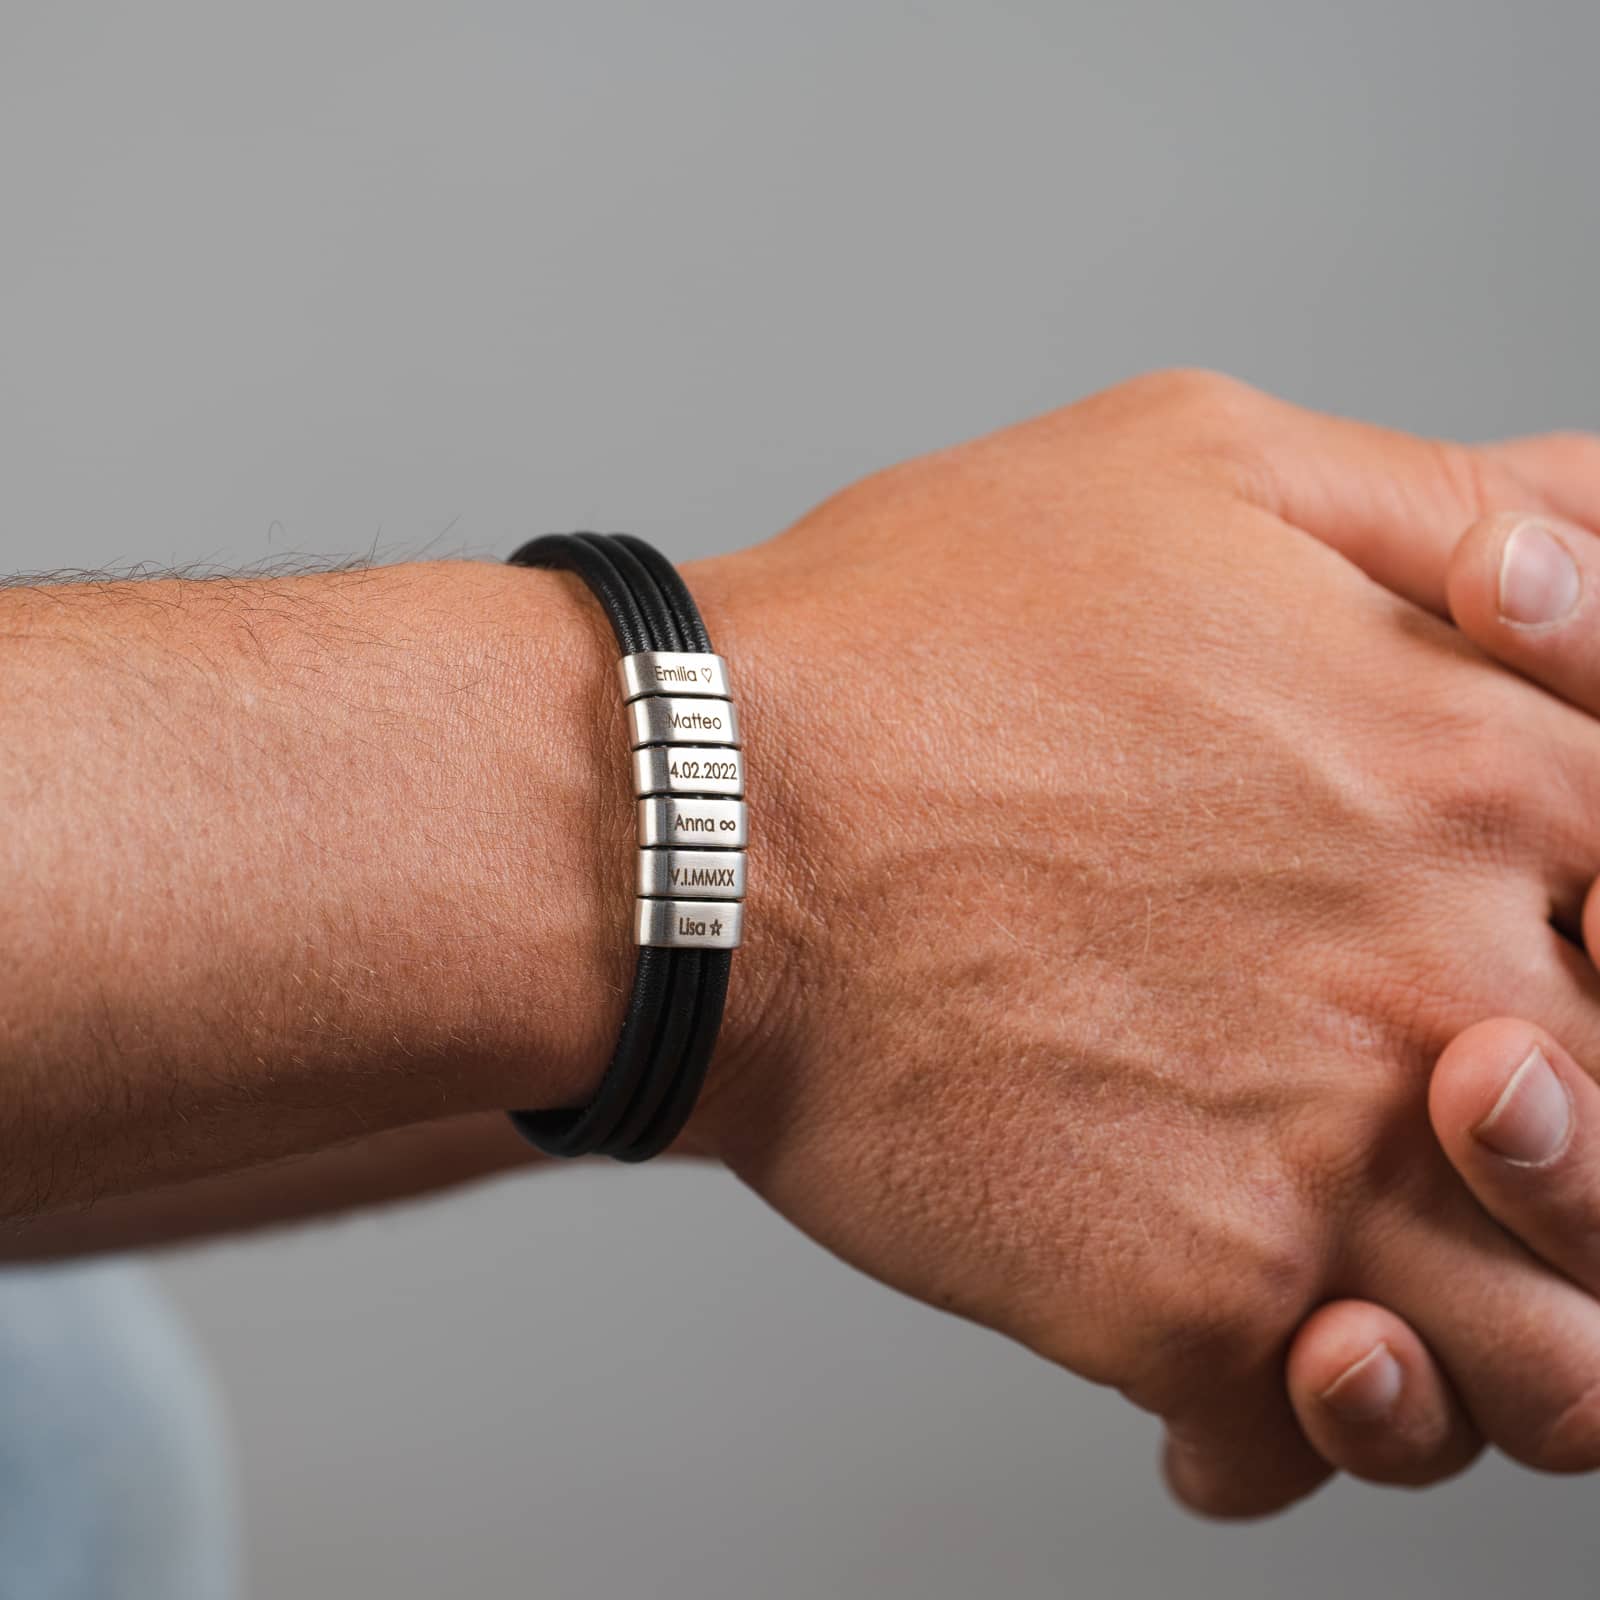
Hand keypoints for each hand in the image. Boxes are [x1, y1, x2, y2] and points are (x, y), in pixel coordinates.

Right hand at [682, 371, 1599, 1515]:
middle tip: (1473, 1119)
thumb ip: (1444, 502)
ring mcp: (1327, 1160)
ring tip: (1406, 1302)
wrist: (700, 832)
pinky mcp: (1185, 1298)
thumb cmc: (913, 637)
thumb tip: (1587, 545)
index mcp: (1471, 771)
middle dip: (1585, 1148)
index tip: (1548, 949)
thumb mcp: (1194, 462)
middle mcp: (1441, 978)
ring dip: (1507, 1347)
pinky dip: (1308, 1427)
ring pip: (1550, 1352)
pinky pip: (1320, 1430)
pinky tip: (1257, 1372)